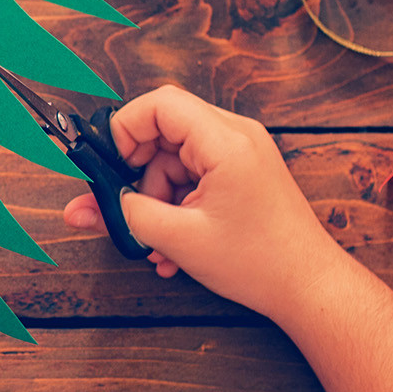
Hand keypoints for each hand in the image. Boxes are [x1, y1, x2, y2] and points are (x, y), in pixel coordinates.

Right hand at [61, 86, 347, 319]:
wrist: (309, 287)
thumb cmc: (260, 262)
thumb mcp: (179, 239)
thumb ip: (125, 215)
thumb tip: (83, 207)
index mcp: (226, 141)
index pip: (160, 104)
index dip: (125, 130)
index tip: (112, 167)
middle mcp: (236, 136)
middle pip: (164, 132)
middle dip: (140, 174)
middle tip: (130, 208)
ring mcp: (241, 153)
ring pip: (175, 159)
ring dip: (157, 198)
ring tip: (160, 243)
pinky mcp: (241, 172)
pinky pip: (193, 175)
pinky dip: (177, 204)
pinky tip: (174, 244)